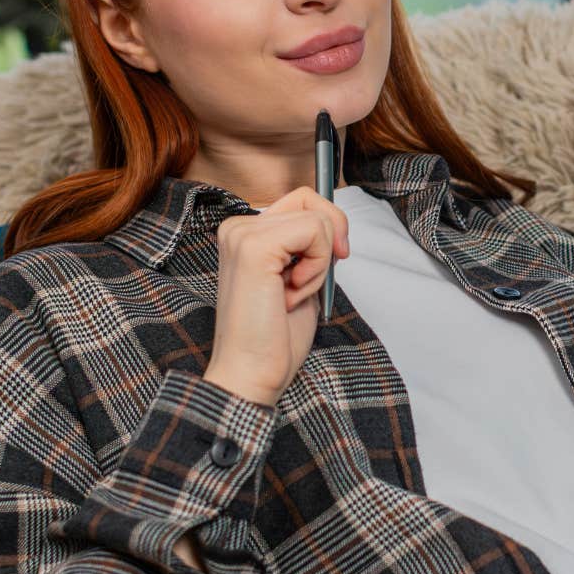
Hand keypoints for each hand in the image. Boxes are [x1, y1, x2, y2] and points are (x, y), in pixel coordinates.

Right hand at [202, 185, 349, 408]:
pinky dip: (317, 266)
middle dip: (329, 240)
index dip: (328, 228)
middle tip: (311, 281)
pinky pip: (313, 231)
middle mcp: (238, 227)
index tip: (331, 261)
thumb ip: (309, 246)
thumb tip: (335, 223)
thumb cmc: (274, 338)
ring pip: (316, 218)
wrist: (252, 373)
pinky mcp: (254, 247)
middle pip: (310, 199)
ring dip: (319, 262)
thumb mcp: (301, 278)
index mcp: (245, 233)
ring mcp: (242, 234)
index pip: (302, 200)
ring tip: (292, 293)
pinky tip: (291, 293)